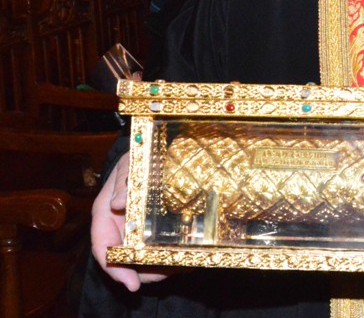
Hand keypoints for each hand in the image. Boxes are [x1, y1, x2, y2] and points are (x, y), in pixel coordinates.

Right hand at [90, 153, 170, 290]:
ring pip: (144, 257)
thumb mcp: (128, 164)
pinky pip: (160, 246)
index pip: (103, 248)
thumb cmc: (134, 158)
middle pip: (125, 259)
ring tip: (181, 267)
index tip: (132, 283)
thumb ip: (123, 182)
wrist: (151, 153)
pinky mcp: (155, 228)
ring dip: (160, 267)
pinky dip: (170, 255)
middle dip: (143, 272)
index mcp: (104, 216)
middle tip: (165, 276)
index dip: (114, 268)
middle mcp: (119, 228)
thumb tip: (117, 204)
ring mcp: (137, 230)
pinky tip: (187, 257)